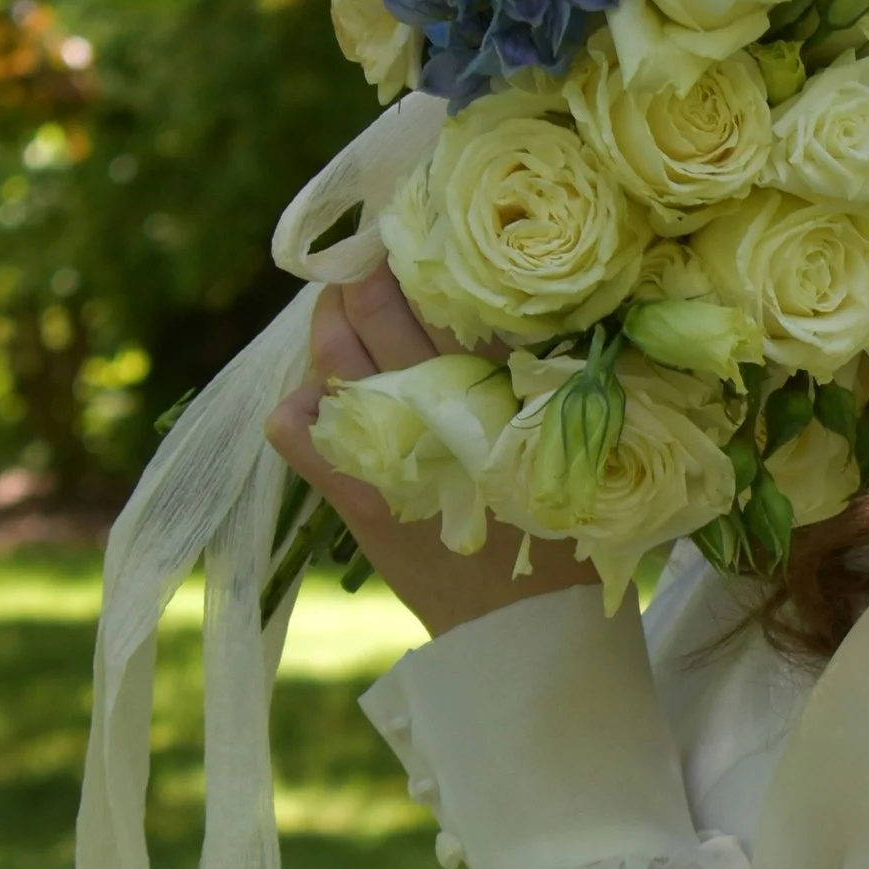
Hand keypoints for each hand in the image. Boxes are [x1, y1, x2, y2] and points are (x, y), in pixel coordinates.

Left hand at [266, 269, 592, 635]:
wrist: (531, 633)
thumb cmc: (566, 535)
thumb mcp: (571, 444)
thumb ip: (549, 379)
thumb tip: (515, 311)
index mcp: (506, 394)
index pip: (455, 304)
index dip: (428, 263)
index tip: (420, 235)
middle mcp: (445, 414)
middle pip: (383, 316)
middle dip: (366, 278)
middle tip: (368, 258)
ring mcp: (395, 456)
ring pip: (336, 361)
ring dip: (328, 326)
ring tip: (337, 307)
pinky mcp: (362, 501)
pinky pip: (303, 438)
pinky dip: (297, 411)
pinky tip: (308, 400)